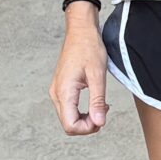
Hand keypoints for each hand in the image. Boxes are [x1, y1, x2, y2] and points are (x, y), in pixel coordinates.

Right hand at [53, 16, 111, 134]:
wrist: (80, 31)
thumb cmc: (89, 48)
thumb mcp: (98, 75)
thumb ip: (97, 101)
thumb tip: (99, 123)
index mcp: (64, 91)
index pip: (70, 126)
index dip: (88, 128)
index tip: (102, 117)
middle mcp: (56, 93)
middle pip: (68, 124)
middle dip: (88, 124)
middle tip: (104, 111)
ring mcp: (57, 90)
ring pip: (68, 117)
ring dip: (86, 118)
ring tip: (102, 106)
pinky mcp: (61, 87)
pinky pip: (69, 108)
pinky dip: (82, 111)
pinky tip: (95, 102)